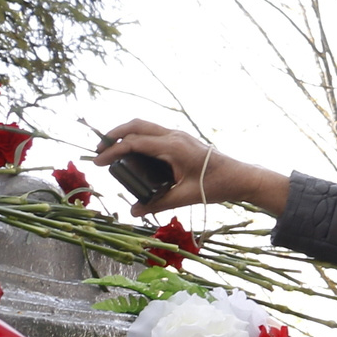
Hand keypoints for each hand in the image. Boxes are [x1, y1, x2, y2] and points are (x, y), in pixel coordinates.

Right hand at [91, 119, 288, 217]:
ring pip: (144, 125)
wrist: (240, 177)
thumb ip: (158, 204)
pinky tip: (131, 150)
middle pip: (135, 125)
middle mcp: (174, 135)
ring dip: (125, 133)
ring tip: (110, 149)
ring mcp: (178, 134)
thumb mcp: (185, 197)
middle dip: (113, 134)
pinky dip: (137, 136)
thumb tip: (134, 212)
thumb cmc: (216, 186)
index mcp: (173, 146)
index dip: (112, 152)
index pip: (134, 143)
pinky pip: (153, 131)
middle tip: (97, 151)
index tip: (97, 163)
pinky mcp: (180, 138)